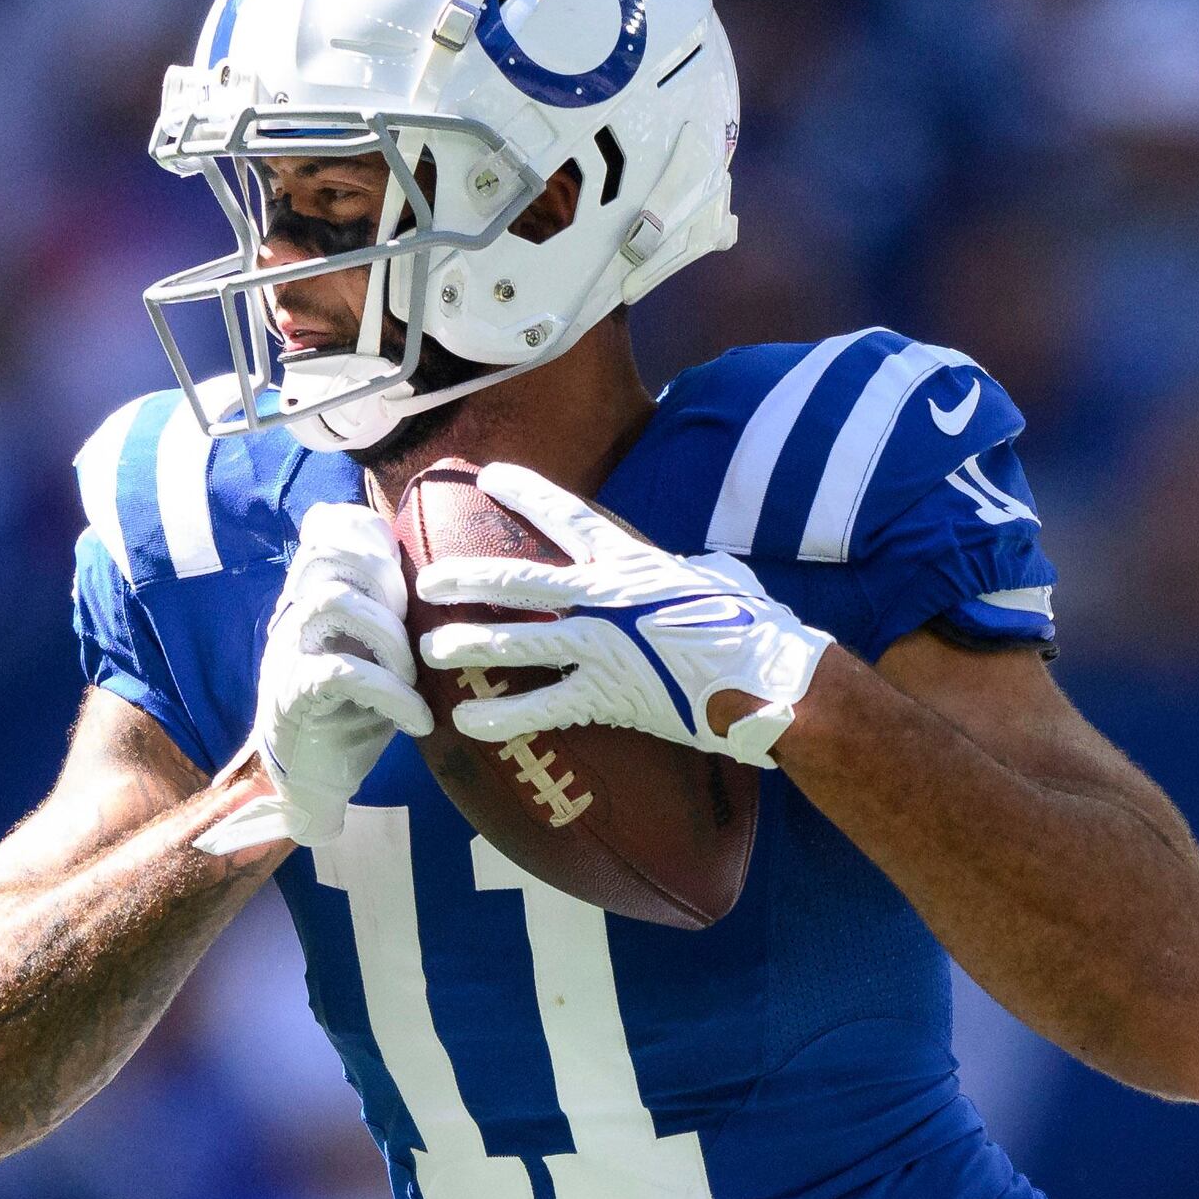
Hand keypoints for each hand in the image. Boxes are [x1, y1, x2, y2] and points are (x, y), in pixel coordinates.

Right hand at [252, 501, 429, 844]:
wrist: (310, 779)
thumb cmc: (353, 712)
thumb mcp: (378, 655)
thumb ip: (393, 614)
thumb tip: (448, 578)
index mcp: (315, 598)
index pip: (325, 529)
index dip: (368, 531)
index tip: (403, 565)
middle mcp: (296, 615)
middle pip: (328, 553)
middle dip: (386, 579)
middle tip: (416, 627)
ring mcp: (290, 652)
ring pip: (333, 602)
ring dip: (390, 635)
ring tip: (414, 674)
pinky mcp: (294, 696)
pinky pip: (340, 672)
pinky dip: (391, 693)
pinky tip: (417, 720)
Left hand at [415, 459, 829, 767]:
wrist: (770, 677)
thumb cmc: (754, 627)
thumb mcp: (719, 579)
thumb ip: (690, 572)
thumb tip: (700, 570)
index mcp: (631, 563)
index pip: (569, 516)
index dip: (526, 493)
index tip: (489, 476)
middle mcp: (606, 597)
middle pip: (520, 581)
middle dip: (468, 579)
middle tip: (428, 579)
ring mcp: (603, 645)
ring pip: (518, 641)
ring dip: (470, 645)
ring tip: (430, 649)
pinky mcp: (609, 694)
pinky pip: (543, 706)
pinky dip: (504, 716)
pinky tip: (468, 721)